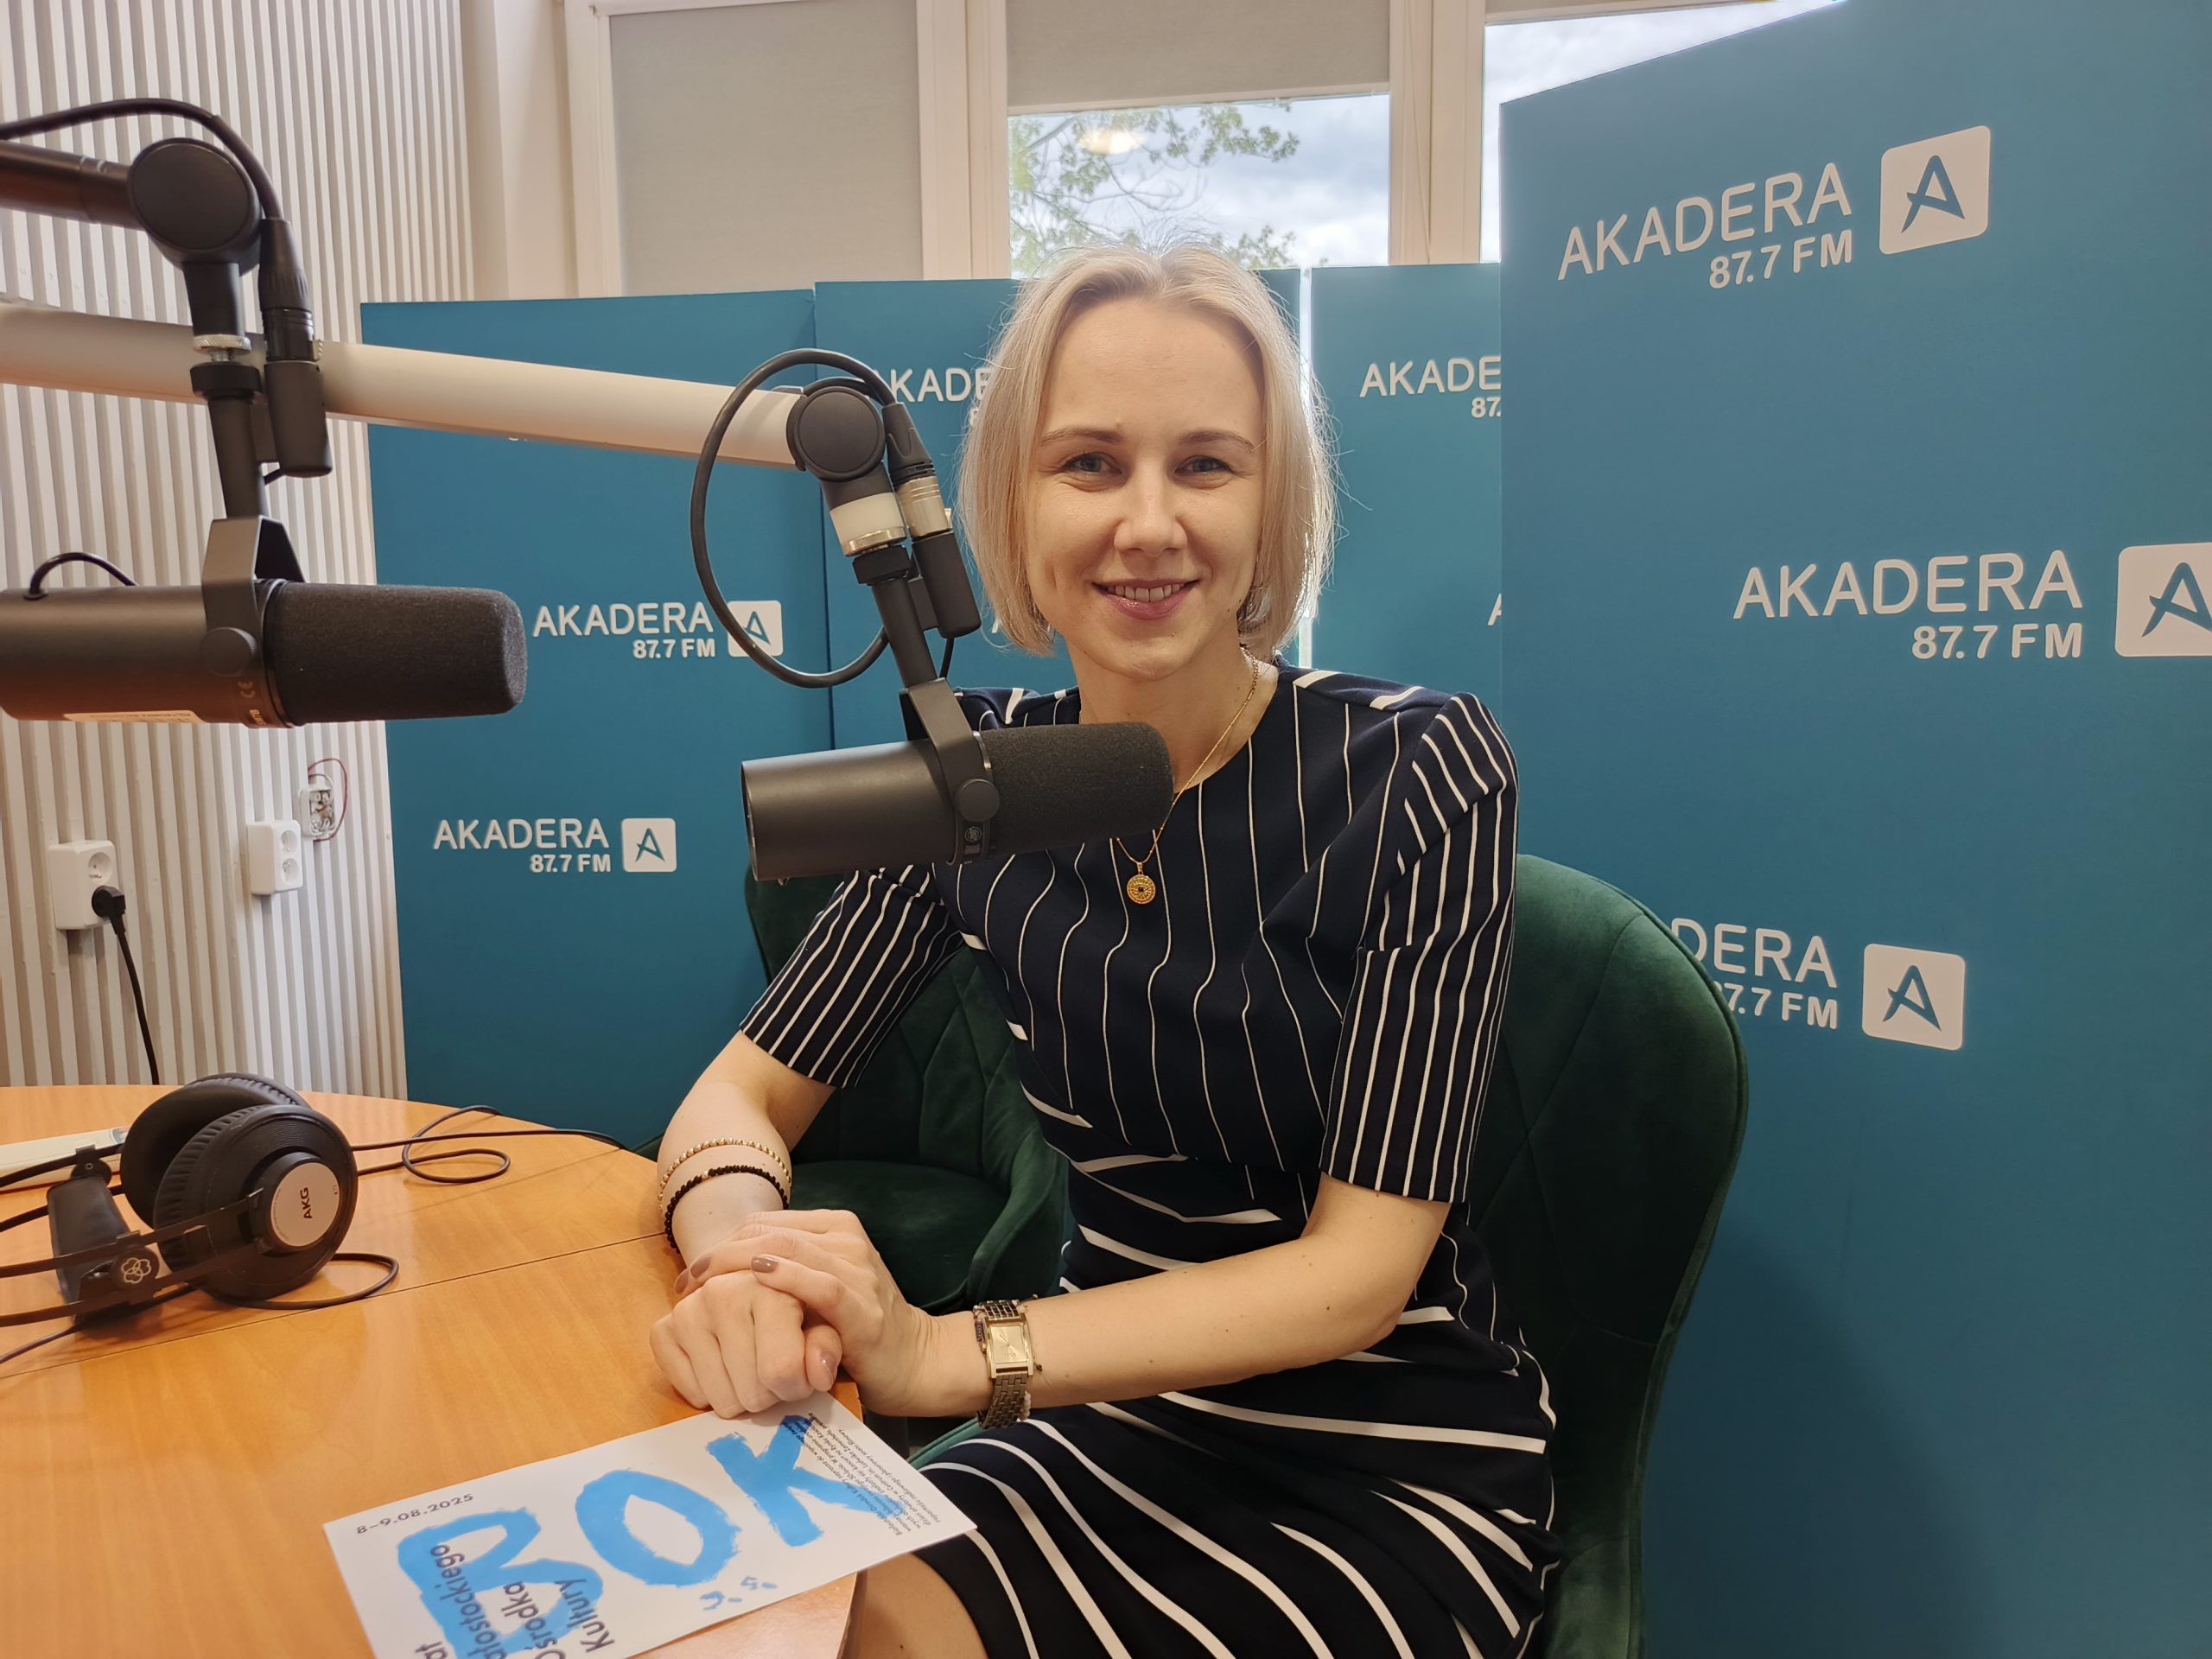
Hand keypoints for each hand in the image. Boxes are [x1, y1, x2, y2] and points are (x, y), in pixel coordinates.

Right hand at [649, 1268, 843, 1417]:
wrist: (754, 1292)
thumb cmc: (800, 1312)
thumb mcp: (827, 1324)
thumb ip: (827, 1347)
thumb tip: (819, 1371)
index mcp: (768, 1286)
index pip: (781, 1370)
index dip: (797, 1387)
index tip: (803, 1375)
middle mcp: (720, 1293)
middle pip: (752, 1392)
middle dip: (772, 1393)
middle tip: (777, 1371)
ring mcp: (687, 1311)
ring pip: (722, 1400)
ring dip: (743, 1396)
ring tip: (753, 1367)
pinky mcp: (662, 1330)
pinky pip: (692, 1394)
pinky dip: (711, 1393)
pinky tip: (724, 1367)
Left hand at [681, 1209, 950, 1415]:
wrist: (915, 1360)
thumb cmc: (858, 1326)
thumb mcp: (820, 1286)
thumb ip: (786, 1268)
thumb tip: (723, 1268)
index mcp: (836, 1227)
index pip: (764, 1224)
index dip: (723, 1244)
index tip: (694, 1274)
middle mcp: (847, 1241)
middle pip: (769, 1233)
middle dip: (721, 1256)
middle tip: (688, 1283)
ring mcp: (859, 1271)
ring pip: (788, 1251)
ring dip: (738, 1266)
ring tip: (705, 1287)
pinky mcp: (863, 1310)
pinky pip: (821, 1286)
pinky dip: (786, 1278)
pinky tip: (758, 1279)